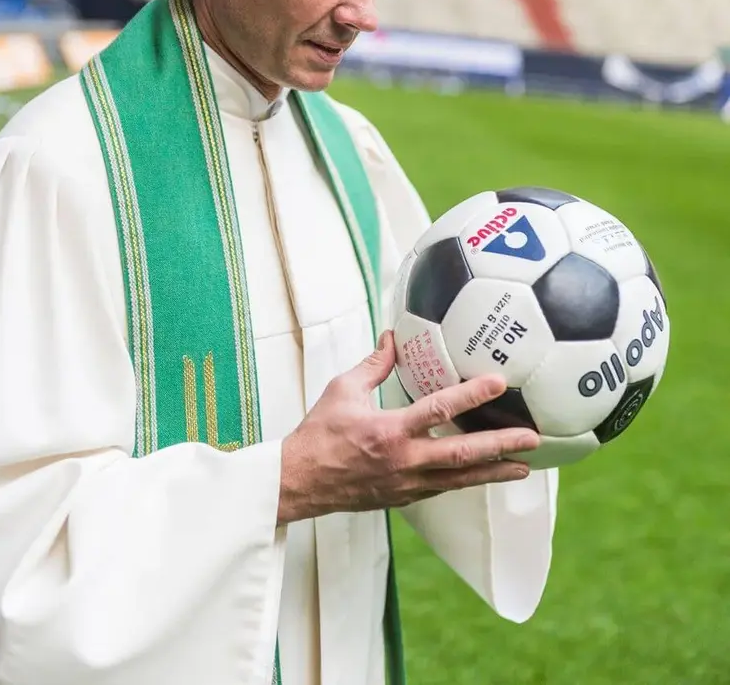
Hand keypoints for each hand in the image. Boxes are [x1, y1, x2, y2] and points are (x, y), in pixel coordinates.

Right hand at [277, 330, 539, 524]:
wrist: (301, 481)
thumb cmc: (319, 432)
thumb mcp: (342, 390)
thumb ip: (373, 365)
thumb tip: (391, 337)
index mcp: (390, 430)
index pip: (439, 409)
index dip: (472, 394)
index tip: (498, 382)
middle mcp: (405, 460)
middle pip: (463, 454)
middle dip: (501, 446)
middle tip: (532, 439)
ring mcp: (407, 483)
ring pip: (460, 478)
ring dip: (494, 471)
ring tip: (524, 467)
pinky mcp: (404, 496)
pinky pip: (444, 487)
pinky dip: (467, 480)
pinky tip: (484, 475)